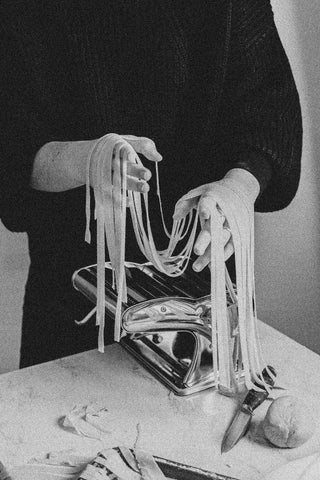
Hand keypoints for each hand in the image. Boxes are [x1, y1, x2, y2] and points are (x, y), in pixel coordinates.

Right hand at [31, 135, 161, 192]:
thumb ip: (143, 145)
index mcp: (113, 145)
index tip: (153, 156)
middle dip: (135, 170)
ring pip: (117, 180)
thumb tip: (159, 158)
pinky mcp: (98, 186)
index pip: (128, 145)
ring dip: (131, 185)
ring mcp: (101, 173)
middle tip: (147, 175)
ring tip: (145, 188)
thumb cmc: (109, 150)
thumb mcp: (124, 142)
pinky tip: (131, 203)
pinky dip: (119, 199)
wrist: (80, 159)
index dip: (139, 150)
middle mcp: (107, 159)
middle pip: (121, 164)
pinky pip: (109, 194)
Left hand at [173, 168, 259, 271]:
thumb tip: (175, 216)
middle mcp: (223, 211)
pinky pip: (231, 245)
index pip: (209, 203)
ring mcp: (232, 222)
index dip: (206, 208)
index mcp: (213, 198)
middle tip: (196, 251)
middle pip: (215, 226)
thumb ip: (186, 203)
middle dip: (206, 239)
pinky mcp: (238, 231)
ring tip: (198, 266)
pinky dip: (223, 255)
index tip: (203, 215)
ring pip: (222, 240)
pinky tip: (212, 265)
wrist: (242, 188)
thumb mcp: (200, 192)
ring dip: (210, 254)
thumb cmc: (217, 193)